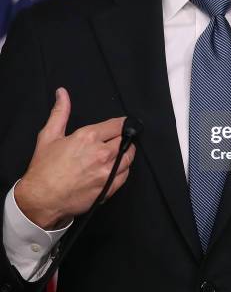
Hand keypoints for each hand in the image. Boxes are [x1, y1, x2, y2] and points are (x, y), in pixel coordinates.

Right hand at [14, 88, 135, 229]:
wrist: (41, 199)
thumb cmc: (44, 168)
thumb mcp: (49, 135)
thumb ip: (60, 112)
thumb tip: (62, 92)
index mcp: (88, 137)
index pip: (118, 125)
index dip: (122, 124)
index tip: (122, 125)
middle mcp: (102, 153)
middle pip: (126, 140)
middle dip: (124, 138)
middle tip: (119, 140)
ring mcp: (107, 172)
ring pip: (129, 158)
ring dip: (126, 154)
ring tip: (117, 154)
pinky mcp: (109, 188)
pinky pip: (125, 175)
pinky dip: (123, 170)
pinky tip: (114, 169)